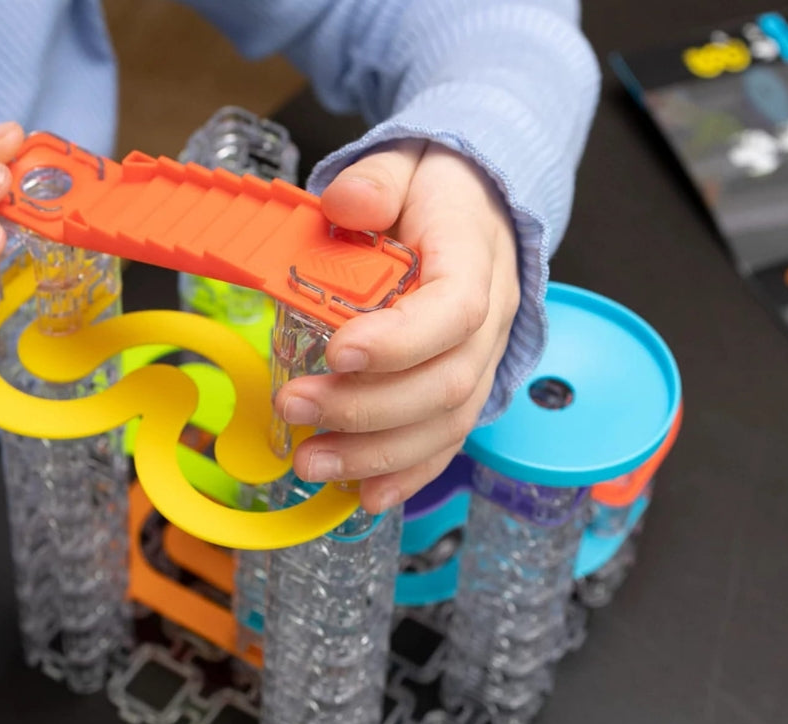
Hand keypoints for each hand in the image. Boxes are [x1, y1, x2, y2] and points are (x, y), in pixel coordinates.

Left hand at [274, 140, 519, 513]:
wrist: (476, 214)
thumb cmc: (435, 193)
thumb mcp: (407, 164)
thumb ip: (377, 181)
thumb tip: (346, 204)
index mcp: (476, 260)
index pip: (454, 310)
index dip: (400, 341)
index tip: (337, 352)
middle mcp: (490, 323)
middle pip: (446, 383)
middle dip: (368, 409)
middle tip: (297, 410)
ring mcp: (481, 364)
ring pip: (446, 426)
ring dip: (378, 455)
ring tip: (313, 463)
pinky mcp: (463, 391)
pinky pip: (445, 443)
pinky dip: (406, 475)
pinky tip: (363, 495)